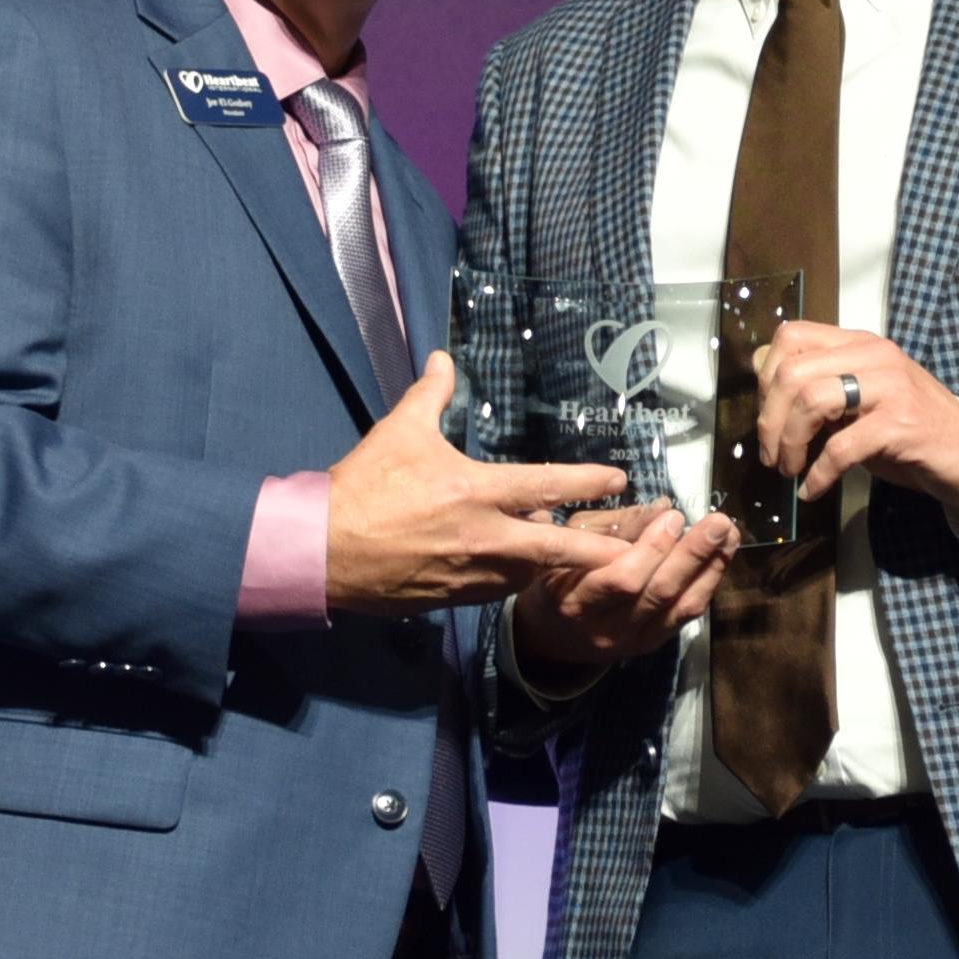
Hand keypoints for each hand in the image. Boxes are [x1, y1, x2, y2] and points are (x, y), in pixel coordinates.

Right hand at [327, 353, 628, 615]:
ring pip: (529, 573)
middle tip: (635, 550)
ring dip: (550, 563)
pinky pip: (497, 591)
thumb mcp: (399, 431)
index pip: (546, 486)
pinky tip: (519, 569)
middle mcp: (483, 537)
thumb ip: (429, 395)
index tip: (619, 479)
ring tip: (571, 552)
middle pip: (557, 549)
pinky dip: (514, 579)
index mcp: (476, 492)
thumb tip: (442, 359)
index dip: (588, 481)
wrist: (324, 549)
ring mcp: (470, 574)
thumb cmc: (363, 487)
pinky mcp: (453, 599)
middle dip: (600, 550)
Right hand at [512, 501, 740, 679]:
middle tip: (717, 522)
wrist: (551, 634)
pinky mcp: (650, 645)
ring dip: (708, 568)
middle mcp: (604, 628)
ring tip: (729, 535)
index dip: (651, 548)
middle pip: (656, 592)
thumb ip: (616, 527)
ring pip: (678, 606)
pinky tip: (720, 558)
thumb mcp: (572, 543)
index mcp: (575, 600)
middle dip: (691, 554)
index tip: (672, 515)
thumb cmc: (557, 576)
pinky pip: (685, 617)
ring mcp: (630, 641)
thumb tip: (662, 508)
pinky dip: (707, 585)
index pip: (620, 578)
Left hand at [754, 322, 958, 519]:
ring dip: (790, 444)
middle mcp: (874, 355)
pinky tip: (813, 489)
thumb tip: (761, 376)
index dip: (765, 378)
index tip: (767, 415)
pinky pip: (841, 448)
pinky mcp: (901, 424)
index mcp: (859, 343)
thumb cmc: (910, 429)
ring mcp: (890, 387)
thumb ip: (816, 385)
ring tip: (789, 470)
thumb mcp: (857, 400)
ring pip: (812, 401)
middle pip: (793, 372)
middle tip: (771, 455)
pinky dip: (818, 474)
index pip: (791, 336)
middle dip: (769, 420)